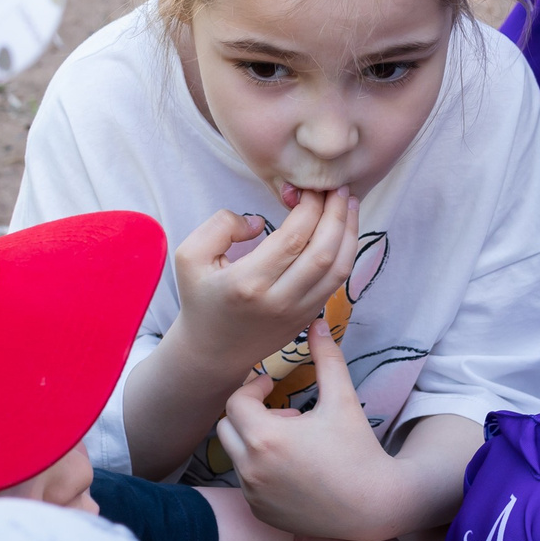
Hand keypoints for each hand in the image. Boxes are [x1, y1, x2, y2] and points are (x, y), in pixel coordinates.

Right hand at [171, 192, 360, 377]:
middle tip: (338, 188)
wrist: (212, 352)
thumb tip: (259, 221)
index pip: (294, 238)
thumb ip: (220, 227)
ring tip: (349, 203)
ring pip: (339, 269)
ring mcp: (298, 313)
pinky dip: (346, 253)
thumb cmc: (200, 299)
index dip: (310, 208)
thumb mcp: (189, 256)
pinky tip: (344, 230)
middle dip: (337, 214)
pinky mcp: (308, 317)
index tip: (309, 188)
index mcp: (248, 283)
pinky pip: (337, 282)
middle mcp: (278, 300)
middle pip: (323, 252)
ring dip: (349, 232)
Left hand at [220, 320, 406, 539]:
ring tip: (291, 443)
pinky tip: (293, 469)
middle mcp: (251, 469)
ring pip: (234, 455)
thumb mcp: (343, 401)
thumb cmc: (359, 451)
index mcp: (266, 438)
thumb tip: (318, 323)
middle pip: (226, 427)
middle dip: (248, 415)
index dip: (253, 389)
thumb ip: (327, 359)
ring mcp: (253, 494)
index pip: (236, 401)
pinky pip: (246, 482)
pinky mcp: (260, 512)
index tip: (272, 387)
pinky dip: (260, 470)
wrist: (374, 507)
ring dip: (254, 442)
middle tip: (283, 415)